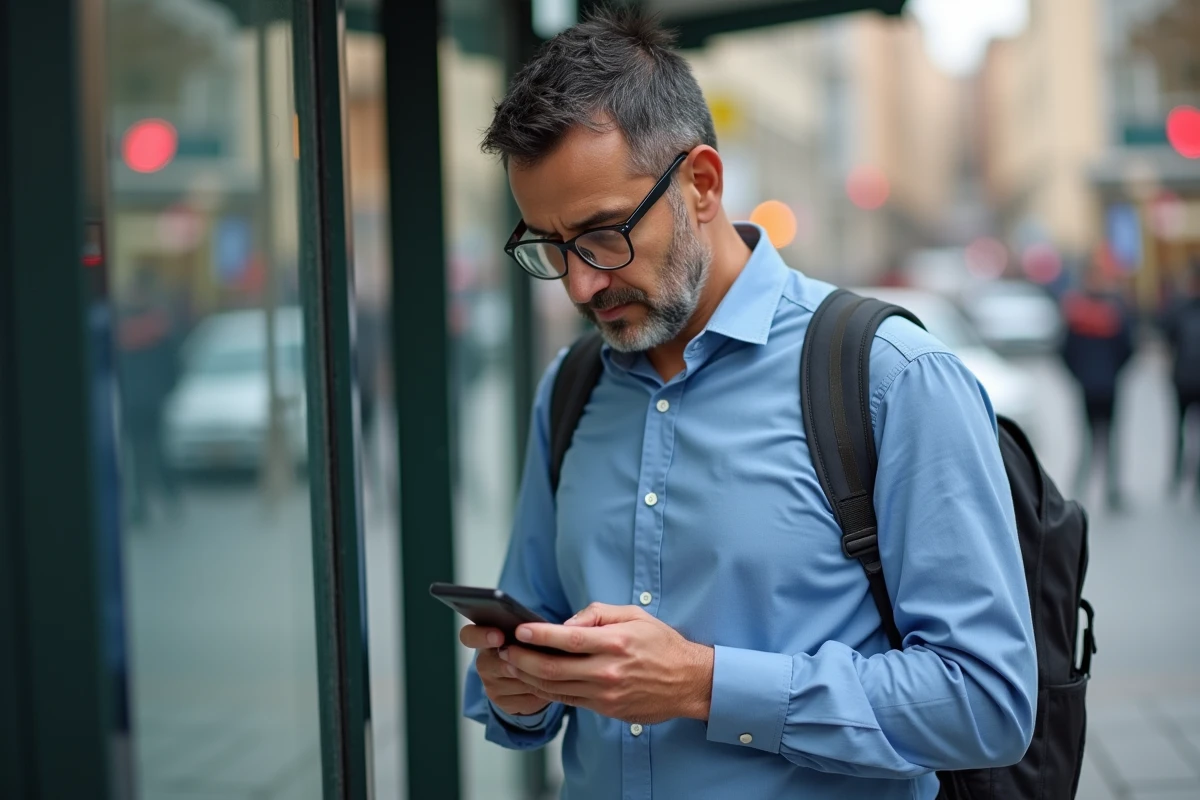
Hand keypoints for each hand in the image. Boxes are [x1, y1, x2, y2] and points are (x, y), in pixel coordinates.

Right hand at [460, 625, 551, 716]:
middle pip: (498, 664)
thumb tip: (538, 629)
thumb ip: (523, 629)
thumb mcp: (521, 633)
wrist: (527, 677)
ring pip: (517, 681)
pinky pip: (527, 698)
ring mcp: (492, 686)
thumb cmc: (526, 646)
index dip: (481, 636)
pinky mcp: (504, 704)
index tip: (498, 636)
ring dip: (536, 676)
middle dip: (518, 661)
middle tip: (536, 656)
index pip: (469, 636)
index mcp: (483, 639)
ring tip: (553, 668)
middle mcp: (483, 664)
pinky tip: (551, 684)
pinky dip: (542, 691)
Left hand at [498, 603, 713, 724]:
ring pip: (556, 688)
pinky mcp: (606, 709)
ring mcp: (606, 693)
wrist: (689, 682)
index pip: (569, 638)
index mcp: (616, 642)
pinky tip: (534, 680)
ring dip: (529, 677)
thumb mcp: (634, 615)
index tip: (519, 629)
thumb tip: (565, 622)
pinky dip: (547, 691)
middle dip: (523, 659)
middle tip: (505, 650)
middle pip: (554, 668)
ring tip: (512, 664)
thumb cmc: (661, 644)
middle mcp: (609, 670)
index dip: (539, 635)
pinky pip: (568, 700)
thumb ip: (598, 613)